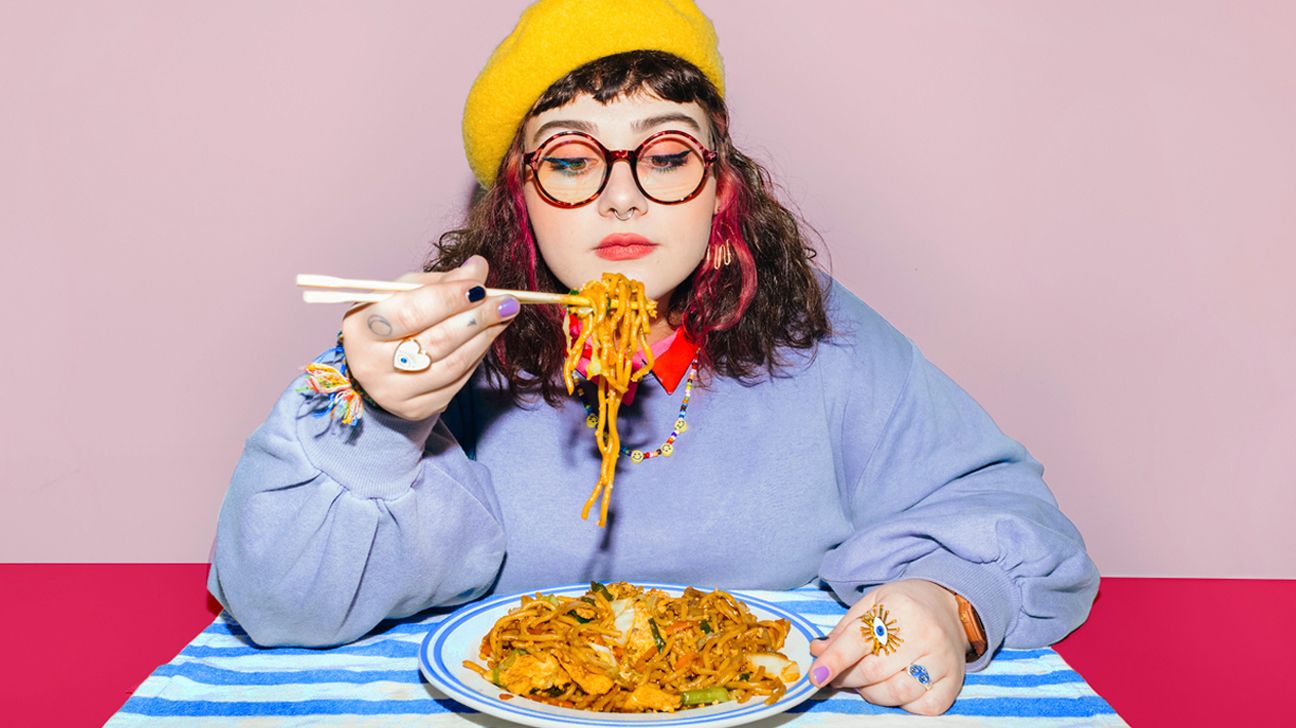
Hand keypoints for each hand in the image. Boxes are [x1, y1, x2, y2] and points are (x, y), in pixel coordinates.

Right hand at [339, 255, 518, 420]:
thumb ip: (441, 281)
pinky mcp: (416, 408)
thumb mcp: (405, 293)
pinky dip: (477, 356)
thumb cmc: (392, 321)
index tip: (479, 287)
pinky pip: (457, 382)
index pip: (409, 312)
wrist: (377, 366)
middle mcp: (371, 364)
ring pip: (452, 364)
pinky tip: (488, 337)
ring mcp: (394, 391)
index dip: (448, 299)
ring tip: (504, 315)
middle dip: (477, 318)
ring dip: (485, 337)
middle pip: (436, 340)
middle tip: (506, 301)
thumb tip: (478, 267)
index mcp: (360, 327)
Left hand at [808, 579, 969, 715]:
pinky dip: (904, 705)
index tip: (816, 676)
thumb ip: (844, 629)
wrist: (950, 607)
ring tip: (867, 682)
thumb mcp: (872, 604)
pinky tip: (896, 688)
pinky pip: (923, 708)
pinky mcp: (954, 681)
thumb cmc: (904, 606)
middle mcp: (925, 634)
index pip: (858, 640)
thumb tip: (818, 652)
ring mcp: (942, 660)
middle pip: (874, 671)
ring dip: (872, 694)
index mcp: (900, 609)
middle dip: (849, 679)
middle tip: (840, 676)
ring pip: (897, 693)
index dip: (834, 661)